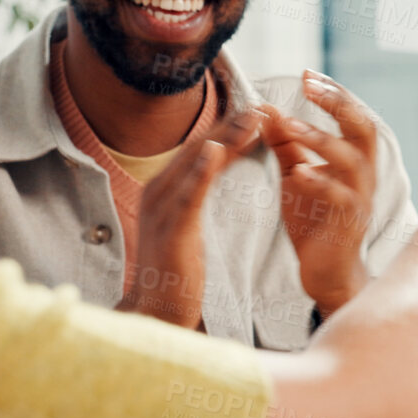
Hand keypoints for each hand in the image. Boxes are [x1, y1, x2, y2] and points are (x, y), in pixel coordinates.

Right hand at [121, 110, 264, 328]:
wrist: (155, 312)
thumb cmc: (176, 270)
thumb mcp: (188, 223)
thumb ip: (198, 192)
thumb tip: (218, 162)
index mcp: (165, 188)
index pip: (202, 148)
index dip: (229, 126)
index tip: (259, 109)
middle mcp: (159, 191)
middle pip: (199, 147)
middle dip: (231, 124)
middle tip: (263, 104)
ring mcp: (161, 209)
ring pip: (194, 164)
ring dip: (223, 137)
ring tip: (250, 117)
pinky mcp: (169, 230)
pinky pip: (186, 196)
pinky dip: (200, 171)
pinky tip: (215, 151)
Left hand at [259, 72, 378, 316]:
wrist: (326, 272)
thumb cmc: (315, 221)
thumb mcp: (296, 175)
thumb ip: (285, 144)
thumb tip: (265, 108)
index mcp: (353, 159)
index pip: (351, 116)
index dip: (333, 93)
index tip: (307, 73)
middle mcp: (364, 175)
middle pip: (364, 128)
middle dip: (338, 104)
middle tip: (309, 85)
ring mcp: (361, 198)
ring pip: (353, 160)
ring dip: (322, 139)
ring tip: (291, 125)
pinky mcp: (350, 222)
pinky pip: (342, 197)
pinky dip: (321, 181)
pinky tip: (298, 172)